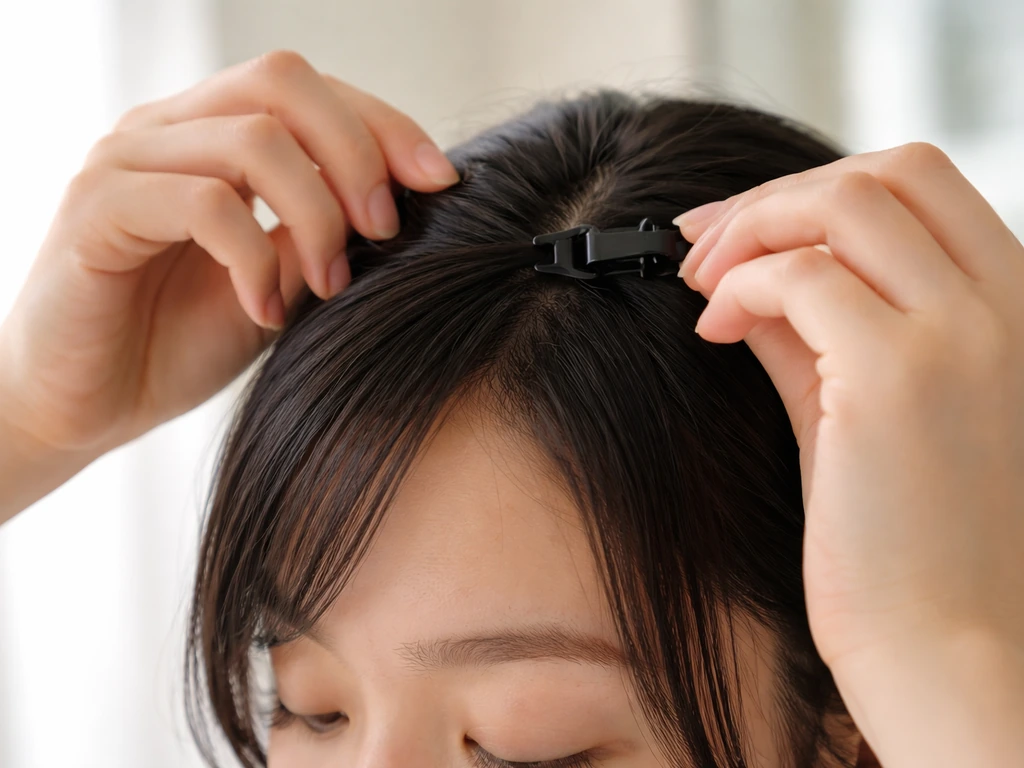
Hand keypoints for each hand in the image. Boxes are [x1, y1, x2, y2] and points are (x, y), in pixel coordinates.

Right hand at [0, 51, 458, 474]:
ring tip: (330, 283)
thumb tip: (401, 204)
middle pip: (284, 83)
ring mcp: (127, 162)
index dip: (385, 125)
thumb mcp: (279, 282)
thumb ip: (322, 233)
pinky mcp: (97, 210)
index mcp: (212, 135)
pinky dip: (253, 258)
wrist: (86, 405)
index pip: (310, 90)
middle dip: (358, 152)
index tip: (443, 182)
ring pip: (252, 138)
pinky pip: (201, 202)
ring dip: (315, 214)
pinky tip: (263, 310)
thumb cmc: (178, 342)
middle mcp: (168, 130)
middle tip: (385, 231)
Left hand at [675, 143, 1023, 763]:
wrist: (944, 647)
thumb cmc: (906, 539)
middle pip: (885, 172)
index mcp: (1012, 307)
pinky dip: (739, 288)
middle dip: (777, 196)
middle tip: (705, 248)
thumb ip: (819, 327)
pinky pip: (800, 279)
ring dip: (750, 230)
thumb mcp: (865, 404)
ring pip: (842, 204)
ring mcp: (959, 336)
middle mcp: (1004, 307)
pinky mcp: (898, 378)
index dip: (818, 188)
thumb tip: (749, 270)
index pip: (924, 182)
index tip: (744, 230)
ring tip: (700, 286)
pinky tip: (712, 331)